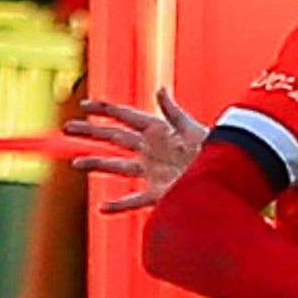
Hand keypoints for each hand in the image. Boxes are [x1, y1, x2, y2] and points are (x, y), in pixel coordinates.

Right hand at [64, 88, 206, 213]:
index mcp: (158, 130)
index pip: (125, 116)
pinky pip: (135, 199)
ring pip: (117, 166)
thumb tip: (160, 89)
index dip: (105, 110)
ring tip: (75, 164)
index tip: (83, 105)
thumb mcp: (192, 129)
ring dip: (96, 164)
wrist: (230, 179)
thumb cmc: (215, 151)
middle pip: (114, 138)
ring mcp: (152, 172)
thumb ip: (173, 112)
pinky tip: (103, 208)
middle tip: (67, 128)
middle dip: (90, 133)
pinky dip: (119, 205)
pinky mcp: (159, 193)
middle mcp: (151, 150)